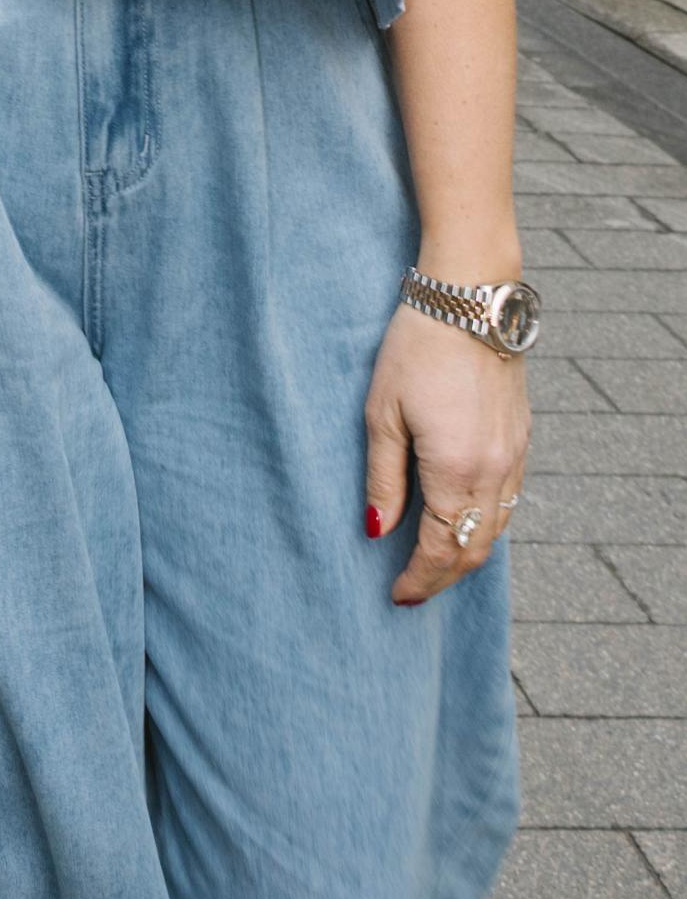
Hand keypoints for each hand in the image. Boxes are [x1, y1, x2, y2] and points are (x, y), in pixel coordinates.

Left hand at [365, 303, 530, 606]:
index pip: (441, 548)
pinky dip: (486, 523)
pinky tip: (462, 521)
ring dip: (467, 553)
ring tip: (434, 564)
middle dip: (444, 576)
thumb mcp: (382, 414)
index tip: (398, 596)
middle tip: (413, 590)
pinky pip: (508, 499)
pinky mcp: (521, 438)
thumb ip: (382, 478)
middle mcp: (494, 471)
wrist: (470, 301)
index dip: (420, 579)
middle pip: (475, 548)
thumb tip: (376, 531)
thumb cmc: (415, 350)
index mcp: (456, 470)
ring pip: (497, 528)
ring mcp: (514, 455)